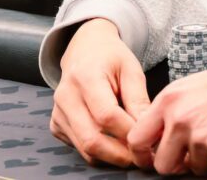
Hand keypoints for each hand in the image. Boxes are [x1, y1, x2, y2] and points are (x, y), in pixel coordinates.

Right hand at [50, 18, 150, 166]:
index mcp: (85, 77)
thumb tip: (147, 130)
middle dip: (121, 155)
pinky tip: (116, 143)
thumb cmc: (111, 58)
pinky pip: (79, 148)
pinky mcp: (56, 125)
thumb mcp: (131, 69)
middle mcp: (66, 97)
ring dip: (112, 157)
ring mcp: (58, 113)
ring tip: (133, 152)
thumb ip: (138, 99)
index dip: (129, 133)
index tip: (149, 140)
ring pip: (85, 149)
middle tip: (143, 157)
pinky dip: (100, 152)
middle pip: (92, 139)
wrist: (85, 49)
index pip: (107, 116)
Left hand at [128, 34, 206, 175]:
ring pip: (196, 170)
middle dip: (180, 167)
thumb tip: (165, 143)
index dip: (144, 156)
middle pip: (162, 165)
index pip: (137, 137)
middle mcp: (179, 116)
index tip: (153, 160)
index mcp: (170, 98)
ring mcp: (200, 134)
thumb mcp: (196, 87)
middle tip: (200, 156)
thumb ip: (176, 112)